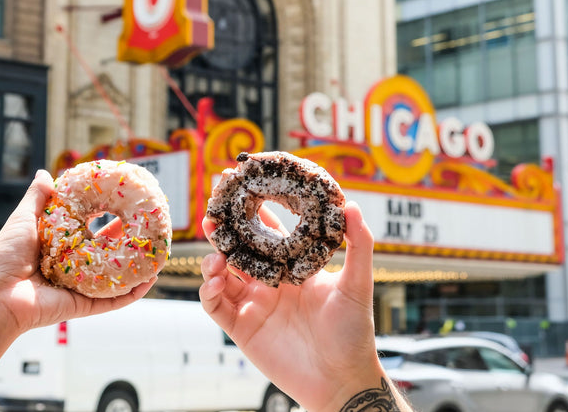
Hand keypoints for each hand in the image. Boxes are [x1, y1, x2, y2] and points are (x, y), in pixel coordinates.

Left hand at [0, 169, 155, 333]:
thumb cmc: (5, 258)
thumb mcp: (23, 220)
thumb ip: (37, 198)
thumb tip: (45, 172)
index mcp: (61, 247)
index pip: (90, 231)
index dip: (108, 219)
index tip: (125, 204)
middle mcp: (74, 267)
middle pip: (108, 253)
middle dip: (130, 242)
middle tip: (148, 227)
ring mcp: (82, 287)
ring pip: (118, 276)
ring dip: (139, 267)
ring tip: (158, 252)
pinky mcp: (86, 305)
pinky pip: (115, 299)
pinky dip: (134, 292)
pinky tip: (150, 279)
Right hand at [199, 202, 387, 411]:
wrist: (341, 379)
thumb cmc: (353, 332)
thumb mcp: (357, 285)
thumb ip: (358, 246)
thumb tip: (353, 206)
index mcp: (292, 267)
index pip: (266, 231)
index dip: (252, 210)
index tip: (240, 187)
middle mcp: (269, 282)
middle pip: (237, 249)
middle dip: (222, 230)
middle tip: (212, 211)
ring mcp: (253, 304)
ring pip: (221, 274)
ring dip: (213, 260)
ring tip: (216, 251)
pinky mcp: (241, 328)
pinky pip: (215, 305)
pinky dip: (210, 291)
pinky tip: (217, 281)